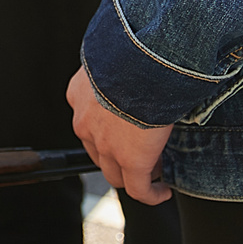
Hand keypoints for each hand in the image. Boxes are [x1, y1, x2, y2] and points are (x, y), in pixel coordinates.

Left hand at [67, 66, 173, 206]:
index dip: (108, 130)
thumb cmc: (135, 48)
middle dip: (118, 155)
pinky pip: (139, 189)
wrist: (143, 60)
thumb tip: (139, 61)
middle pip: (98, 151)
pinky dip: (151, 194)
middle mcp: (85, 122)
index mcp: (80, 94)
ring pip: (115, 173)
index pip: (89, 121)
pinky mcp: (130, 161)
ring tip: (154, 170)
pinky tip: (163, 193)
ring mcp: (106, 145)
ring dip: (134, 175)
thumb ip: (120, 66)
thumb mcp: (117, 55)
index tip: (127, 129)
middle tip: (143, 150)